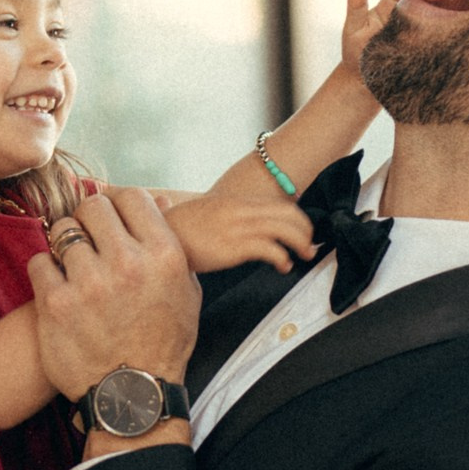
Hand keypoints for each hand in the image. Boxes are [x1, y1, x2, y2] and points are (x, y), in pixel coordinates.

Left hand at [28, 185, 199, 399]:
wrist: (133, 398)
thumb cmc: (162, 342)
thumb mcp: (186, 291)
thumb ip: (173, 245)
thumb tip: (160, 202)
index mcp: (164, 255)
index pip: (132, 197)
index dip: (119, 205)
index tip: (113, 222)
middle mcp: (128, 264)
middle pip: (92, 206)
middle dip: (89, 221)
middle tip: (89, 242)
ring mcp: (89, 283)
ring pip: (62, 231)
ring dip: (66, 247)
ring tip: (74, 269)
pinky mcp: (56, 304)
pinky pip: (39, 262)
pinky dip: (46, 273)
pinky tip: (58, 289)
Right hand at [165, 184, 313, 274]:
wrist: (159, 236)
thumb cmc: (178, 231)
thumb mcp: (206, 214)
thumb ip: (226, 214)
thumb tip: (244, 223)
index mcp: (237, 203)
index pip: (281, 205)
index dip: (300, 220)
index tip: (304, 234)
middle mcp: (240, 210)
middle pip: (289, 214)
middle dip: (306, 231)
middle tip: (310, 247)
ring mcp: (237, 227)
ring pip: (284, 229)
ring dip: (301, 244)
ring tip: (303, 256)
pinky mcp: (232, 246)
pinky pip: (269, 249)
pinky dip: (283, 258)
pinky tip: (283, 267)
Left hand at [342, 0, 443, 79]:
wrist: (365, 83)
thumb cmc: (356, 55)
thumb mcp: (354, 28)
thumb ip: (356, 4)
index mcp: (390, 6)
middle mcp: (407, 13)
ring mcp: (418, 27)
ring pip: (434, 4)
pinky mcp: (426, 42)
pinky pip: (439, 26)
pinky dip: (451, 15)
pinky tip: (463, 6)